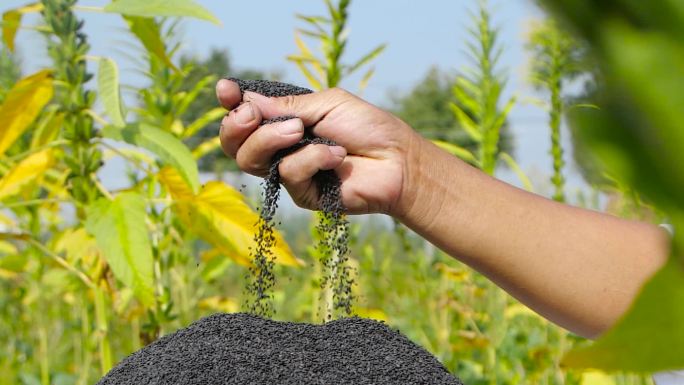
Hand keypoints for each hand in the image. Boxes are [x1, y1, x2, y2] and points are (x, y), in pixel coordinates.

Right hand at [215, 79, 421, 215]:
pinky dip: (311, 159)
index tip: (226, 90)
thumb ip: (287, 107)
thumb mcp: (326, 104)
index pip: (246, 116)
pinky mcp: (302, 195)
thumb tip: (246, 100)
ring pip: (250, 160)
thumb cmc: (368, 128)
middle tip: (253, 114)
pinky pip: (288, 174)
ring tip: (300, 130)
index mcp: (285, 122)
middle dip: (237, 126)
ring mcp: (289, 173)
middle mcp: (280, 148)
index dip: (230, 104)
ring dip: (271, 139)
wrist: (397, 160)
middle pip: (235, 144)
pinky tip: (336, 156)